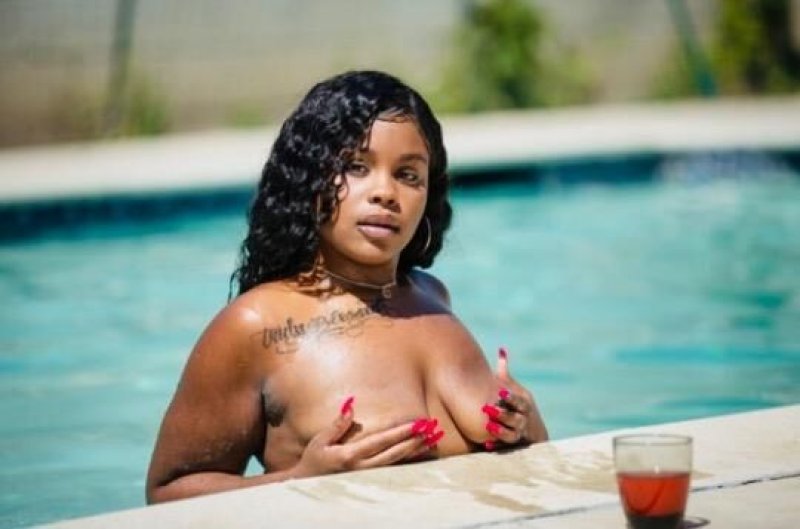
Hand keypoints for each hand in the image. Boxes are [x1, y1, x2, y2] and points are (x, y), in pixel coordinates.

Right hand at [291, 397, 444, 478]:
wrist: (307, 484)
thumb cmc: (314, 458)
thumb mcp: (321, 440)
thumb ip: (338, 424)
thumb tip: (351, 405)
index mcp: (350, 455)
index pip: (381, 441)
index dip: (400, 432)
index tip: (417, 423)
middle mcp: (362, 467)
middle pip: (394, 453)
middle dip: (415, 440)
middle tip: (432, 429)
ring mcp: (368, 475)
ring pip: (397, 462)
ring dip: (416, 451)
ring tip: (433, 440)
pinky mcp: (371, 478)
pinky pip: (394, 469)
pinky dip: (410, 461)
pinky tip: (422, 453)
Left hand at [481, 348, 547, 449]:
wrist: (533, 431)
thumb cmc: (518, 405)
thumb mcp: (514, 388)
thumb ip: (504, 372)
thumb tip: (501, 349)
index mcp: (524, 404)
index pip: (518, 400)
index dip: (510, 397)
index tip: (500, 393)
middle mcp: (524, 418)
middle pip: (516, 416)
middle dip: (503, 414)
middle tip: (488, 409)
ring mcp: (520, 433)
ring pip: (513, 434)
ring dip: (501, 431)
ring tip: (489, 428)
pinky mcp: (514, 445)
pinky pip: (506, 447)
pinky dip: (497, 446)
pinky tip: (486, 446)